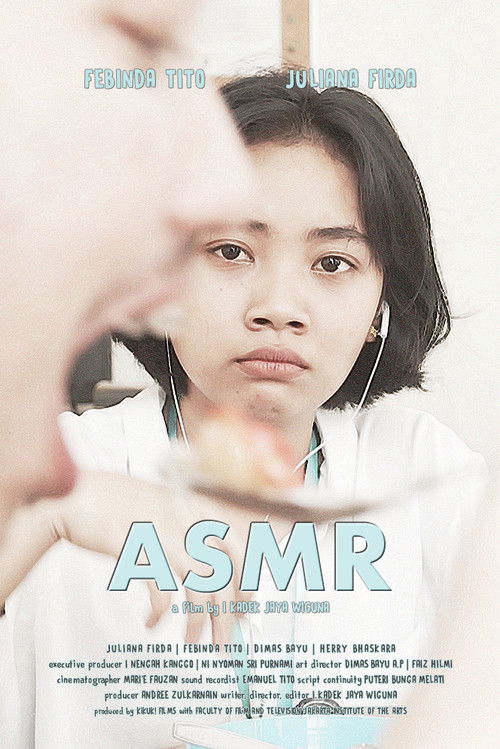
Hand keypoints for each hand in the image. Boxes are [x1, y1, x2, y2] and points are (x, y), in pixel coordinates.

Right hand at [0, 471, 265, 642]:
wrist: (83, 493)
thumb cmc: (124, 503)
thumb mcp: (171, 505)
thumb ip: (195, 530)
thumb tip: (218, 572)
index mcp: (200, 510)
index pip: (240, 551)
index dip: (247, 586)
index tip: (243, 611)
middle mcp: (189, 523)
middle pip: (224, 577)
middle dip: (228, 617)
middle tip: (224, 642)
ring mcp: (167, 537)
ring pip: (201, 589)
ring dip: (198, 623)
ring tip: (192, 642)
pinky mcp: (141, 552)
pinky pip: (162, 592)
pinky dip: (161, 614)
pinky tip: (153, 622)